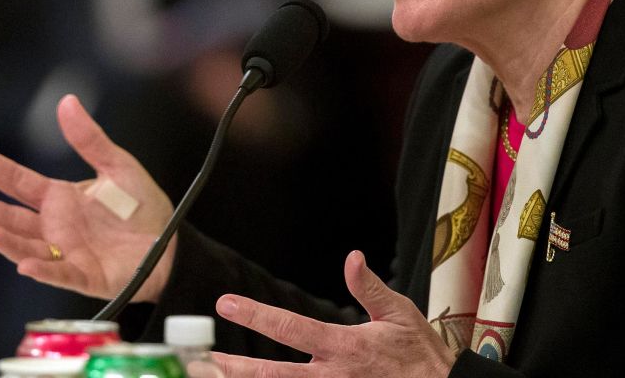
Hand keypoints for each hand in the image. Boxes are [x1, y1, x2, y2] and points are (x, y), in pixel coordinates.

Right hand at [0, 94, 176, 301]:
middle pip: (11, 217)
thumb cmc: (142, 207)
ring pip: (27, 247)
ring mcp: (65, 253)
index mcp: (59, 198)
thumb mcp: (117, 166)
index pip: (18, 181)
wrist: (172, 245)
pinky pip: (60, 274)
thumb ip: (89, 139)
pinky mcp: (85, 276)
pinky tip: (26, 265)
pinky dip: (43, 271)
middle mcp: (54, 226)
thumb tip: (66, 101)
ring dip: (7, 242)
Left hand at [213, 251, 456, 377]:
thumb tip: (352, 258)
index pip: (290, 328)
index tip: (226, 304)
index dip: (255, 315)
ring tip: (217, 376)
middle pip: (274, 374)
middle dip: (236, 367)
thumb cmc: (420, 355)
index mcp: (344, 347)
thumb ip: (369, 289)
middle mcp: (333, 376)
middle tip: (204, 360)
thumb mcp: (399, 314)